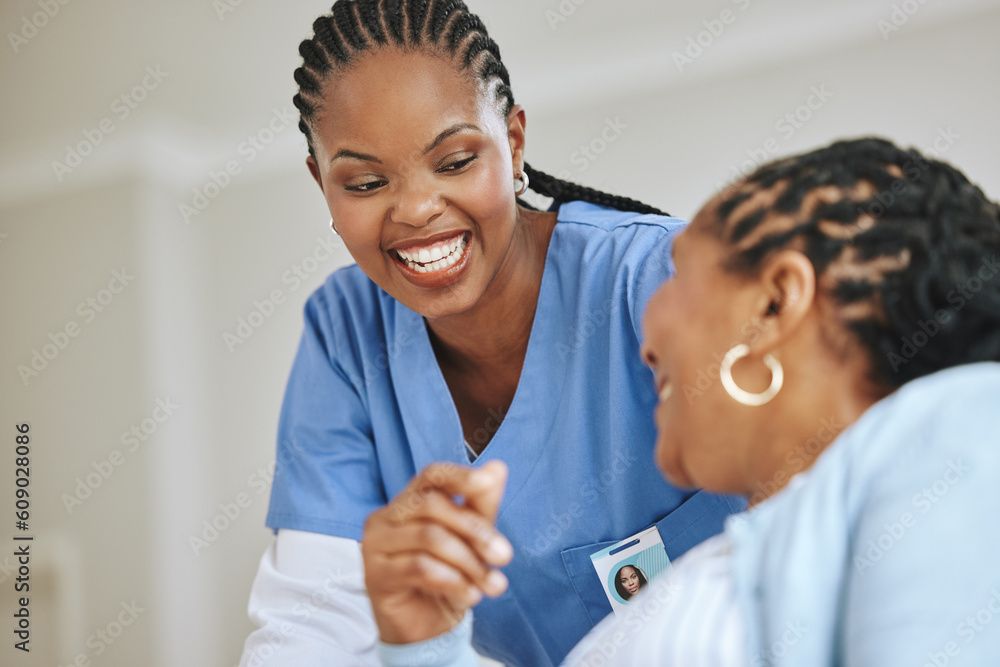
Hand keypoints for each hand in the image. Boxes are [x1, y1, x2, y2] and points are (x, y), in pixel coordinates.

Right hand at [361, 460, 512, 644]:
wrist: (427, 629)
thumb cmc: (448, 577)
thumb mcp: (472, 540)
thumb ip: (481, 505)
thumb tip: (498, 468)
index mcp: (409, 502)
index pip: (431, 475)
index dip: (460, 476)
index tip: (489, 484)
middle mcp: (385, 517)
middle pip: (432, 506)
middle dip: (475, 530)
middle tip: (504, 556)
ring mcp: (374, 545)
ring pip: (428, 537)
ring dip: (469, 562)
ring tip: (491, 585)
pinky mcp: (374, 575)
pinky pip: (419, 568)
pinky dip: (453, 581)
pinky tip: (470, 595)